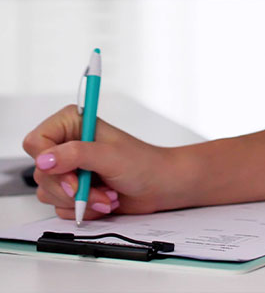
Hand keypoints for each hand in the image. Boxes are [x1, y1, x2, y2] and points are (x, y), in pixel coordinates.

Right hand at [22, 104, 178, 221]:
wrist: (158, 186)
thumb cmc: (142, 164)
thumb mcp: (109, 156)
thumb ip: (76, 155)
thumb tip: (45, 159)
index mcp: (74, 124)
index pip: (37, 141)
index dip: (48, 161)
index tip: (71, 173)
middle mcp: (67, 144)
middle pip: (40, 172)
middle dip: (70, 187)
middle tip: (91, 186)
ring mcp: (69, 169)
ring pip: (48, 192)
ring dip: (80, 199)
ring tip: (106, 193)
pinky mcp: (72, 190)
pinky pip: (59, 207)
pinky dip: (82, 208)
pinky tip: (103, 200)